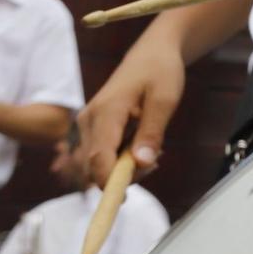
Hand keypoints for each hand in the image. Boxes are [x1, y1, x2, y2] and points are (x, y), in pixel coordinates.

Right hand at [77, 42, 186, 182]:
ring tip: (150, 149)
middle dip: (122, 175)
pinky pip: (98, 154)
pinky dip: (117, 159)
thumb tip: (142, 164)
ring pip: (95, 164)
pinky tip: (139, 146)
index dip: (108, 183)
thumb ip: (152, 132)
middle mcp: (88, 120)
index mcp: (106, 112)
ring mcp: (87, 124)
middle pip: (94, 166)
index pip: (98, 158)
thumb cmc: (160, 72)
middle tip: (155, 160)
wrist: (151, 54)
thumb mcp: (165, 99)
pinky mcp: (91, 128)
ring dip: (120, 168)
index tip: (124, 200)